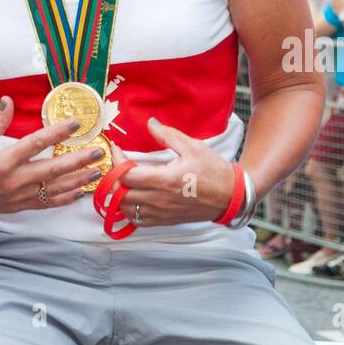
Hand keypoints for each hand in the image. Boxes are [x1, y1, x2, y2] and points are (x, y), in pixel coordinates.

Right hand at [0, 98, 106, 216]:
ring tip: (97, 171)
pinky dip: (66, 198)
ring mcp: (19, 196)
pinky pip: (48, 204)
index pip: (36, 144)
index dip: (57, 133)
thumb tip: (9, 101)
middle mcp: (14, 181)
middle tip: (98, 151)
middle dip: (78, 161)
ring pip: (55, 189)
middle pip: (53, 170)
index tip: (75, 124)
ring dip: (78, 180)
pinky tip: (80, 191)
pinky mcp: (20, 206)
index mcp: (2, 162)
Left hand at [113, 118, 236, 226]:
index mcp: (165, 180)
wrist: (230, 196)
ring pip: (126, 210)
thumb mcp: (192, 146)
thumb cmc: (213, 170)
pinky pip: (138, 220)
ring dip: (119, 195)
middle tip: (117, 165)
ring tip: (123, 181)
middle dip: (113, 178)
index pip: (127, 175)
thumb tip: (150, 123)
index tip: (118, 150)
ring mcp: (162, 213)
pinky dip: (130, 210)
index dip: (116, 161)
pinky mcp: (165, 221)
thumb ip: (168, 135)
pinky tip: (133, 197)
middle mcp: (160, 200)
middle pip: (121, 194)